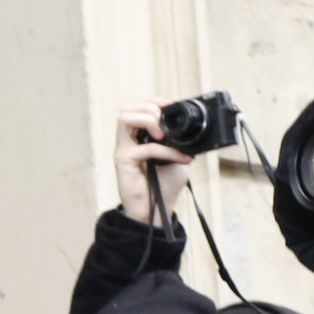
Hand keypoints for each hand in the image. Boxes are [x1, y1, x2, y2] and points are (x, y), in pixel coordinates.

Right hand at [114, 102, 191, 221]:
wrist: (157, 211)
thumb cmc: (164, 187)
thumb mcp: (176, 157)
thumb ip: (178, 142)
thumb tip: (190, 128)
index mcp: (137, 137)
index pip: (138, 108)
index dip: (154, 102)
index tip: (171, 106)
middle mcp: (127, 142)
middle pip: (127, 109)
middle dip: (149, 108)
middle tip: (164, 125)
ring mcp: (123, 150)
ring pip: (125, 118)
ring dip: (148, 120)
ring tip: (162, 134)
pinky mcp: (123, 162)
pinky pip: (145, 148)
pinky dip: (166, 150)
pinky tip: (180, 158)